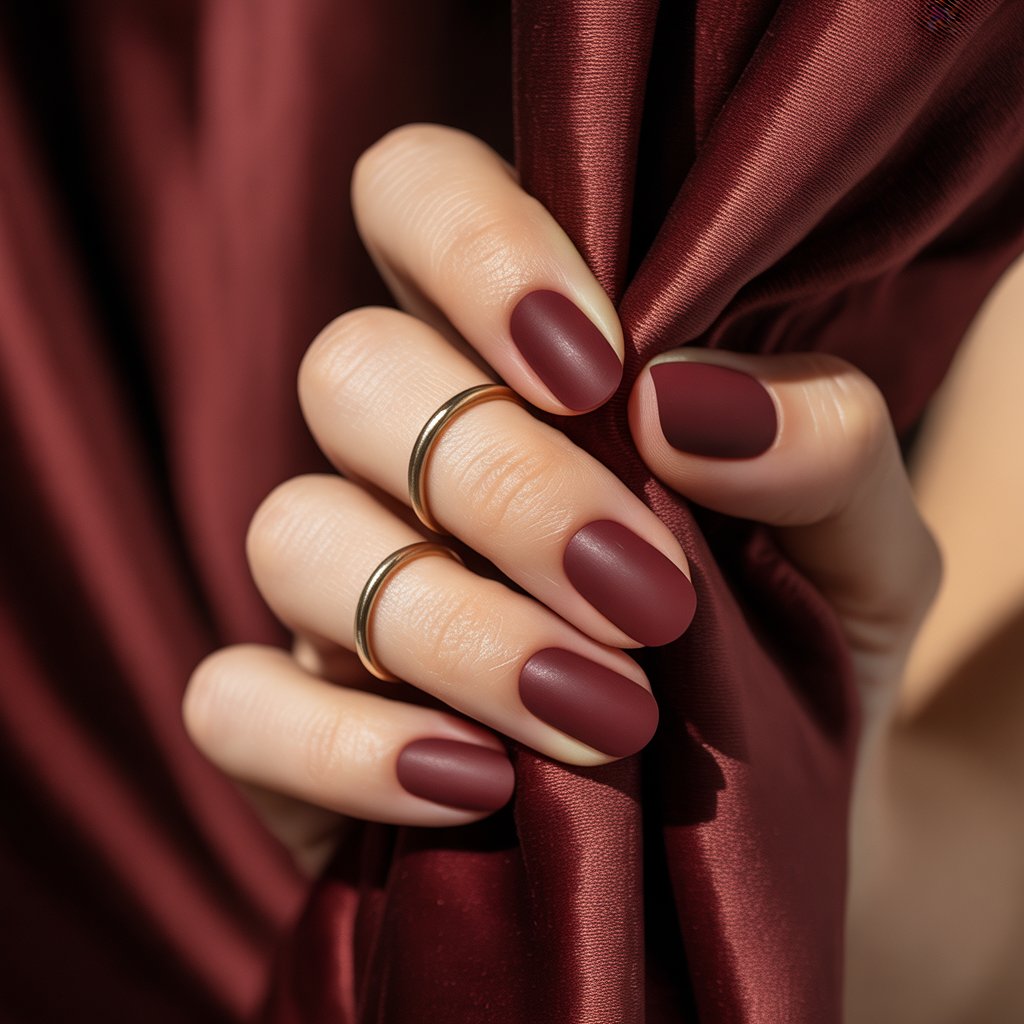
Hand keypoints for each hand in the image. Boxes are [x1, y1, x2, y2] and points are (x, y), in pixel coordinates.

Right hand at [182, 125, 938, 876]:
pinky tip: (475, 784)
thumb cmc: (806, 649)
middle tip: (646, 594)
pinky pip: (235, 703)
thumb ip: (826, 443)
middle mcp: (402, 454)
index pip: (415, 195)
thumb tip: (690, 402)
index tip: (600, 368)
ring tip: (605, 716)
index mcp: (518, 360)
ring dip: (454, 627)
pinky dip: (343, 746)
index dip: (477, 247)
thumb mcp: (862, 543)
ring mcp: (335, 589)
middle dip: (503, 484)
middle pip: (353, 373)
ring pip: (292, 536)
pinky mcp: (297, 724)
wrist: (778, 818)